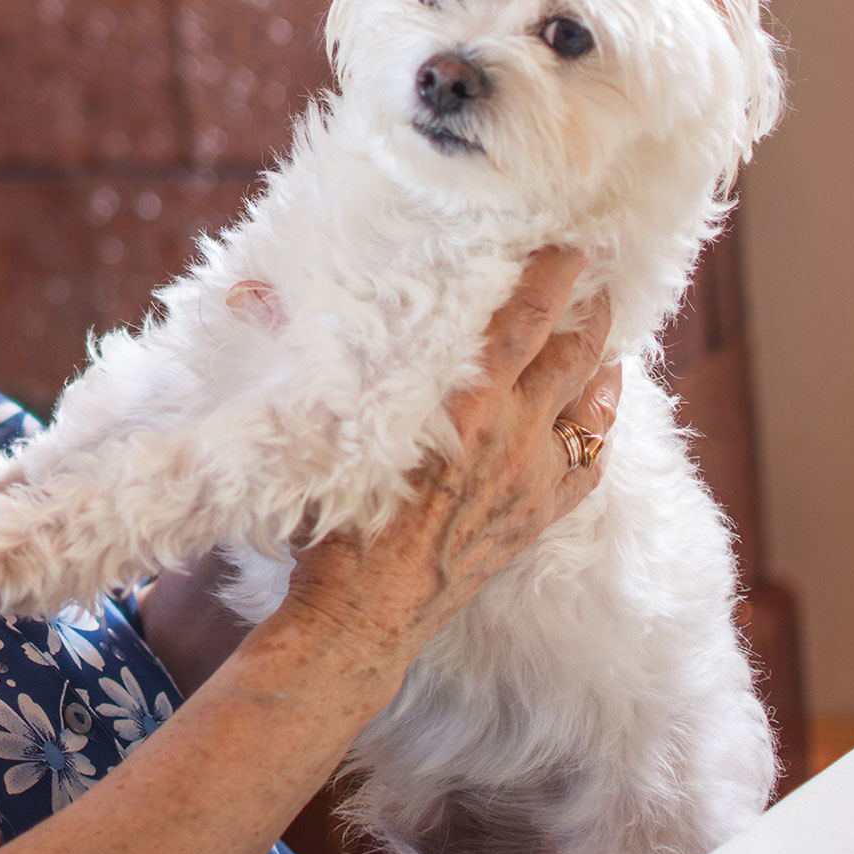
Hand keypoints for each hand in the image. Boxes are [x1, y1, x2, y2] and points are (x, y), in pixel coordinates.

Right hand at [282, 247, 618, 660]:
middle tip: (598, 262)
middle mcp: (511, 435)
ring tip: (607, 319)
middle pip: (572, 350)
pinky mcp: (540, 514)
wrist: (363, 615)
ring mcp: (533, 477)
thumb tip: (246, 293)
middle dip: (590, 301)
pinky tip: (600, 398)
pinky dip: (601, 419)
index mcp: (462, 406)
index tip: (567, 237)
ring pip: (591, 399)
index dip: (552, 273)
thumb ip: (299, 355)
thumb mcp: (317, 429)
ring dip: (603, 352)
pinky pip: (592, 457)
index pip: (524, 320)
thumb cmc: (333, 522)